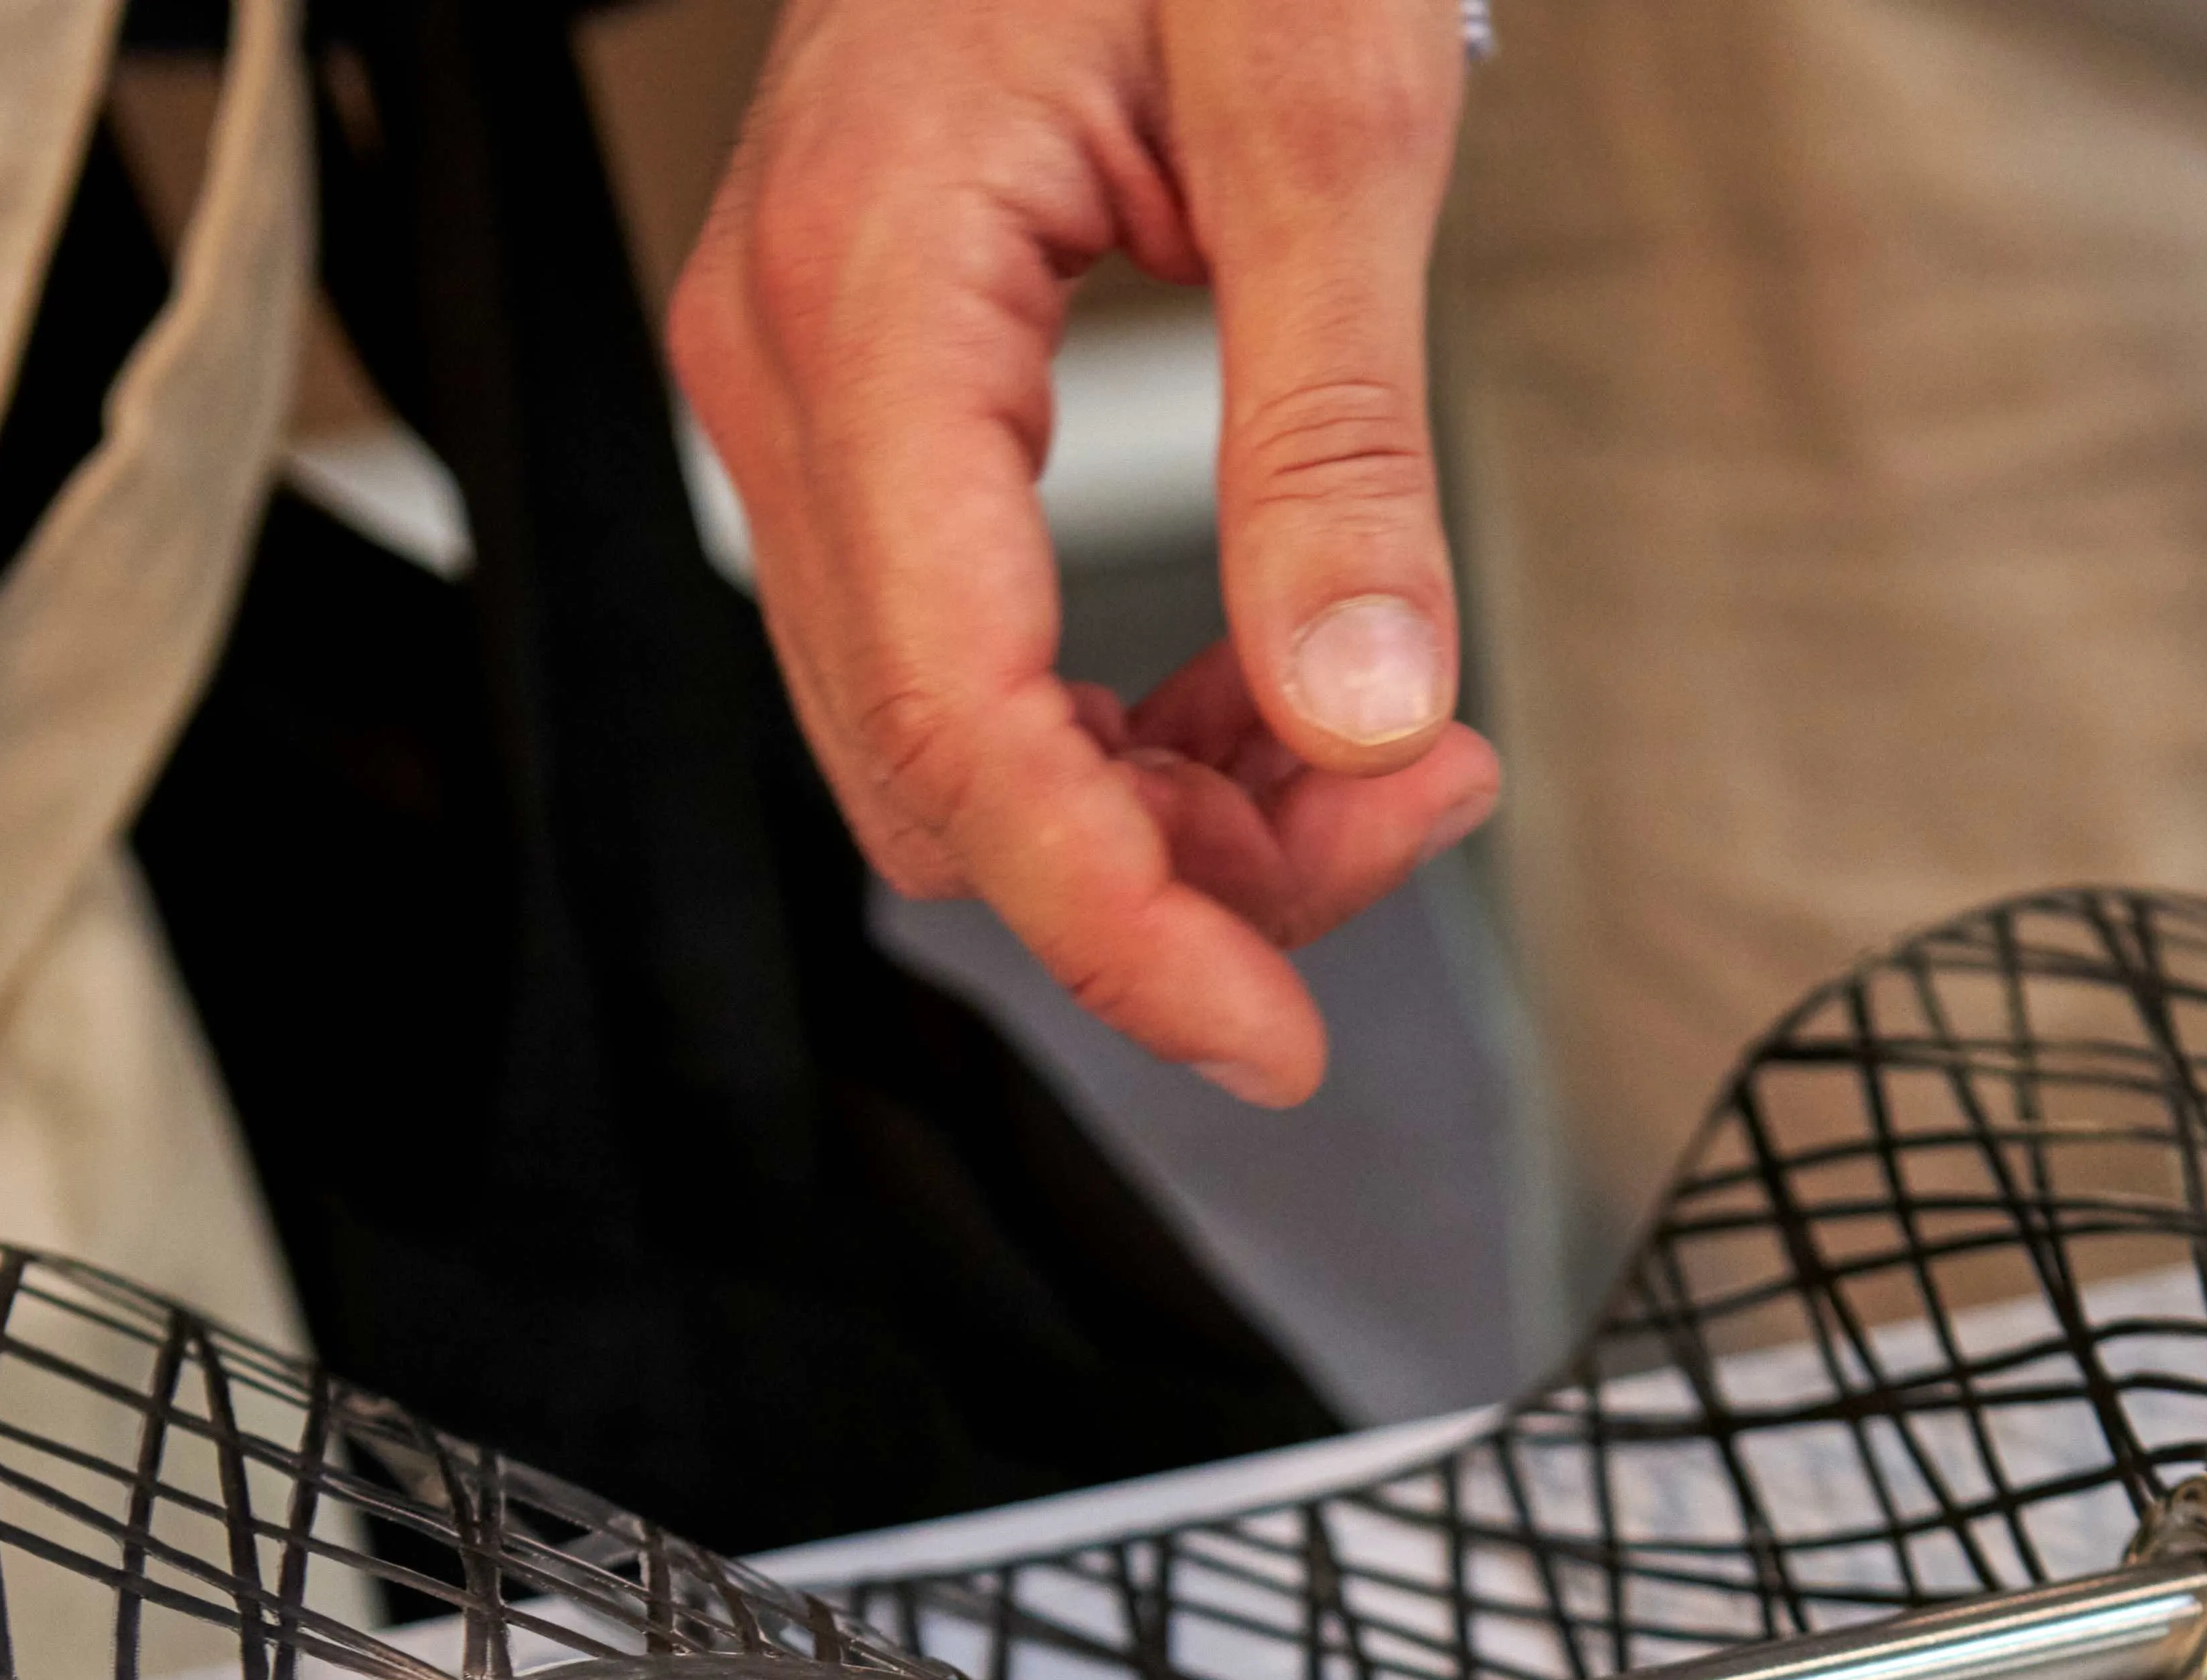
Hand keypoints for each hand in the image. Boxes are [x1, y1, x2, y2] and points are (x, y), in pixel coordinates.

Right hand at [670, 0, 1504, 1106]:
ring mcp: (811, 385)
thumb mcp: (1333, 116)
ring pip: (948, 736)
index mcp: (872, 295)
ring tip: (1390, 758)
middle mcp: (791, 362)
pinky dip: (1126, 721)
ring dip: (1161, 810)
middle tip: (1415, 812)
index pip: (963, 717)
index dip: (1119, 919)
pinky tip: (1284, 692)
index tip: (1273, 1036)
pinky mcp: (874, 397)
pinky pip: (968, 644)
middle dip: (1173, 867)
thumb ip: (1341, 438)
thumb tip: (1366, 717)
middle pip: (941, 766)